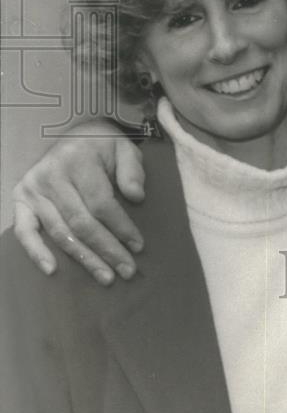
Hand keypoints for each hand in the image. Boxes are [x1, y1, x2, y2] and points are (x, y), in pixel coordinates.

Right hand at [12, 122, 145, 284]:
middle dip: (107, 249)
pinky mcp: (21, 199)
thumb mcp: (124, 147)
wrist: (74, 136)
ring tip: (106, 276)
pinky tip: (52, 270)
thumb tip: (137, 197)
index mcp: (78, 158)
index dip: (121, 227)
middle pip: (81, 222)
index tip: (138, 246)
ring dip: (84, 258)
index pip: (101, 203)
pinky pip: (24, 231)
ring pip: (60, 232)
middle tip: (127, 270)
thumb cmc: (102, 147)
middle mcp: (51, 174)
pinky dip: (36, 252)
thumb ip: (132, 170)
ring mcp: (33, 188)